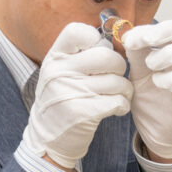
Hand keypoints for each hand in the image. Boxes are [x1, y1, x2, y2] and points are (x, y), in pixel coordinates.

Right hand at [22, 22, 132, 169]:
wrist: (46, 140)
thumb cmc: (60, 101)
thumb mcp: (58, 72)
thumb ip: (78, 55)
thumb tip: (112, 40)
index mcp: (53, 57)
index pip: (78, 31)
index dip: (96, 38)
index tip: (99, 52)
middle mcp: (59, 72)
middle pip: (107, 55)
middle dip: (119, 67)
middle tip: (115, 77)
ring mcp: (70, 92)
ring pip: (117, 80)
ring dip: (124, 89)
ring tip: (117, 95)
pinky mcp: (82, 113)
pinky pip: (118, 101)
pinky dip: (123, 105)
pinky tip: (116, 108)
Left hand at [122, 20, 171, 159]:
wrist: (157, 132)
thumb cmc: (153, 100)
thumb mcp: (139, 73)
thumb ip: (136, 53)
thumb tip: (129, 33)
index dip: (157, 27)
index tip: (133, 38)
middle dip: (166, 33)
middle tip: (145, 44)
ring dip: (170, 55)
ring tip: (151, 67)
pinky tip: (160, 83)